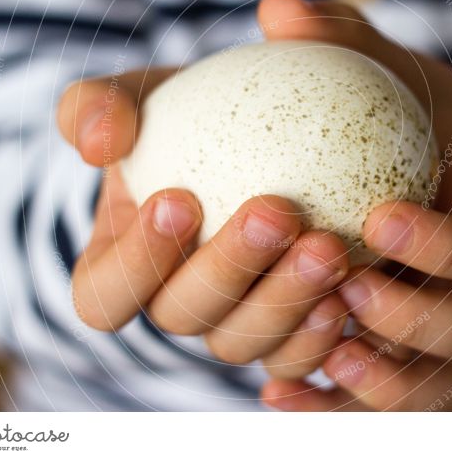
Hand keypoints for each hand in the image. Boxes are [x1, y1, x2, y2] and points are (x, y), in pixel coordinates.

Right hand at [56, 60, 349, 368]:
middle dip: (227, 270)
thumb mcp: (140, 92)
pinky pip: (297, 358)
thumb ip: (98, 104)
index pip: (102, 294)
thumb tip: (99, 140)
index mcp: (126, 265)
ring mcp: (234, 326)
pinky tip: (353, 287)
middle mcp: (178, 304)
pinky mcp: (288, 334)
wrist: (275, 129)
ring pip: (244, 344)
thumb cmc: (193, 112)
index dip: (135, 263)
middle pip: (183, 319)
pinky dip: (321, 334)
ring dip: (284, 301)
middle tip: (276, 211)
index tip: (181, 198)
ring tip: (329, 246)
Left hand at [253, 0, 451, 409]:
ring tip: (328, 347)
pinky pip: (397, 411)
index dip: (447, 245)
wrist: (440, 191)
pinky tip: (276, 398)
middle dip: (422, 317)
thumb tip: (277, 10)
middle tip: (349, 283)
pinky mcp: (418, 372)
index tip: (380, 216)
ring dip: (392, 379)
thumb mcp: (389, 76)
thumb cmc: (412, 126)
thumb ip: (344, 43)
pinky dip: (342, 414)